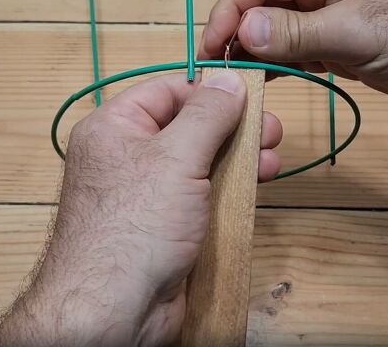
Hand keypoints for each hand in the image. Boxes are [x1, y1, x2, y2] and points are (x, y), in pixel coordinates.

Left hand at [0, 71, 282, 346]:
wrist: (116, 308)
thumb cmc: (134, 228)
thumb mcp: (175, 157)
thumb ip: (206, 114)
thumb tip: (228, 78)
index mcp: (114, 128)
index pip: (167, 91)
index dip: (209, 90)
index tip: (250, 95)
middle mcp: (128, 157)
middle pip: (189, 127)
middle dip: (234, 127)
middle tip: (272, 132)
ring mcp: (149, 193)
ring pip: (200, 163)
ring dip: (238, 159)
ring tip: (272, 162)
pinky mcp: (167, 225)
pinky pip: (202, 196)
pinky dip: (229, 189)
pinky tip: (256, 186)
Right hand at [199, 0, 387, 123]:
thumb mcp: (361, 28)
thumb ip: (299, 32)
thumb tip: (246, 31)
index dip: (230, 11)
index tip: (211, 45)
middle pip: (260, 6)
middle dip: (235, 35)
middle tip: (216, 71)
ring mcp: (327, 17)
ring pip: (273, 32)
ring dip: (252, 55)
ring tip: (234, 82)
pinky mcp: (336, 47)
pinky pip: (294, 53)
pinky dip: (276, 68)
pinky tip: (261, 82)